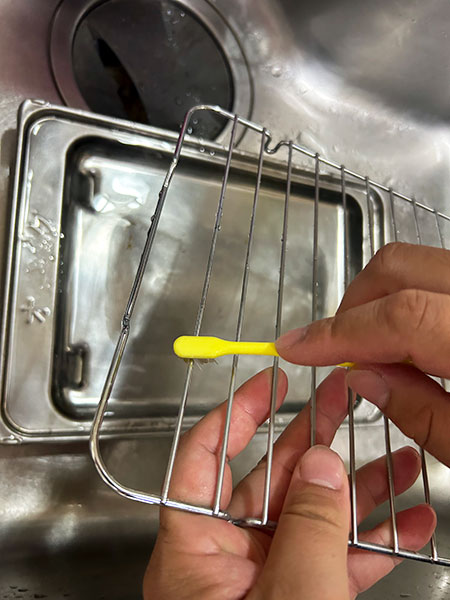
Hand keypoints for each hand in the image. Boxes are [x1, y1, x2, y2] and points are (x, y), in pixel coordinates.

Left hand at [144, 367, 433, 598]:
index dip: (235, 413)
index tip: (269, 381)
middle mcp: (226, 562)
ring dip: (359, 491)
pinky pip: (334, 563)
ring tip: (400, 460)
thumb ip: (306, 527)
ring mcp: (266, 585)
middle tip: (347, 402)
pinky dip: (371, 543)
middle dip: (315, 440)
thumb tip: (320, 462)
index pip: (202, 460)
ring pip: (312, 519)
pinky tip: (410, 525)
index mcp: (195, 554)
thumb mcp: (291, 598)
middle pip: (270, 481)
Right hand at [276, 242, 449, 465]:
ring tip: (374, 351)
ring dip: (380, 300)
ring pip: (416, 263)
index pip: (400, 317)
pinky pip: (434, 276)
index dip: (338, 333)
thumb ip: (423, 412)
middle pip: (399, 268)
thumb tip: (361, 376)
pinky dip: (409, 298)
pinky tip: (412, 342)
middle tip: (337, 350)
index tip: (294, 348)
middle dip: (352, 305)